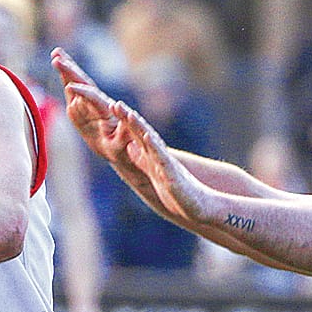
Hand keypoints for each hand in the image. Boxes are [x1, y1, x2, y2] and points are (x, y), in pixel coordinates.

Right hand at [51, 49, 140, 169]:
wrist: (123, 150)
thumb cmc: (124, 150)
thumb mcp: (122, 147)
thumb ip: (121, 138)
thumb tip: (122, 131)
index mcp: (107, 113)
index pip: (94, 99)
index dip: (83, 93)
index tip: (70, 87)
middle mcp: (99, 104)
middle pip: (84, 85)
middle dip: (71, 72)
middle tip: (57, 58)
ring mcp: (91, 105)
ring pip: (78, 83)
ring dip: (67, 69)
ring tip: (56, 54)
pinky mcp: (84, 108)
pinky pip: (73, 90)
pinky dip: (66, 77)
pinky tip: (59, 64)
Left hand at [107, 101, 212, 223]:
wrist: (199, 206)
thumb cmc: (176, 192)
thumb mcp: (154, 173)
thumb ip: (142, 159)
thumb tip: (129, 146)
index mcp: (153, 156)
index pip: (137, 135)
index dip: (125, 122)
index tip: (112, 107)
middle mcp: (159, 156)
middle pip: (142, 133)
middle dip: (128, 119)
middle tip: (114, 104)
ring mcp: (166, 163)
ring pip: (151, 142)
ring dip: (140, 128)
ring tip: (128, 114)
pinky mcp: (172, 175)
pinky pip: (162, 159)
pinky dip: (153, 147)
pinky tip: (146, 137)